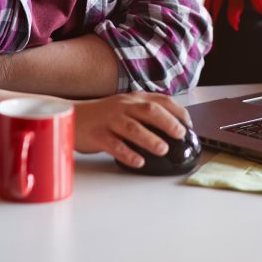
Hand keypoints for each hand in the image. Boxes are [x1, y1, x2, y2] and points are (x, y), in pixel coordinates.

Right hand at [74, 93, 190, 168]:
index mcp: (133, 99)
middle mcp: (123, 107)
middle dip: (167, 122)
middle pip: (148, 111)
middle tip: (180, 134)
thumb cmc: (103, 115)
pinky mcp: (98, 135)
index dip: (177, 110)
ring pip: (132, 128)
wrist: (72, 116)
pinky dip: (127, 153)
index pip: (160, 100)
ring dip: (149, 139)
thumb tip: (173, 125)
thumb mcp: (125, 107)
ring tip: (163, 149)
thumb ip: (145, 112)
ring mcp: (109, 120)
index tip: (188, 123)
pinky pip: (114, 145)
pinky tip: (138, 161)